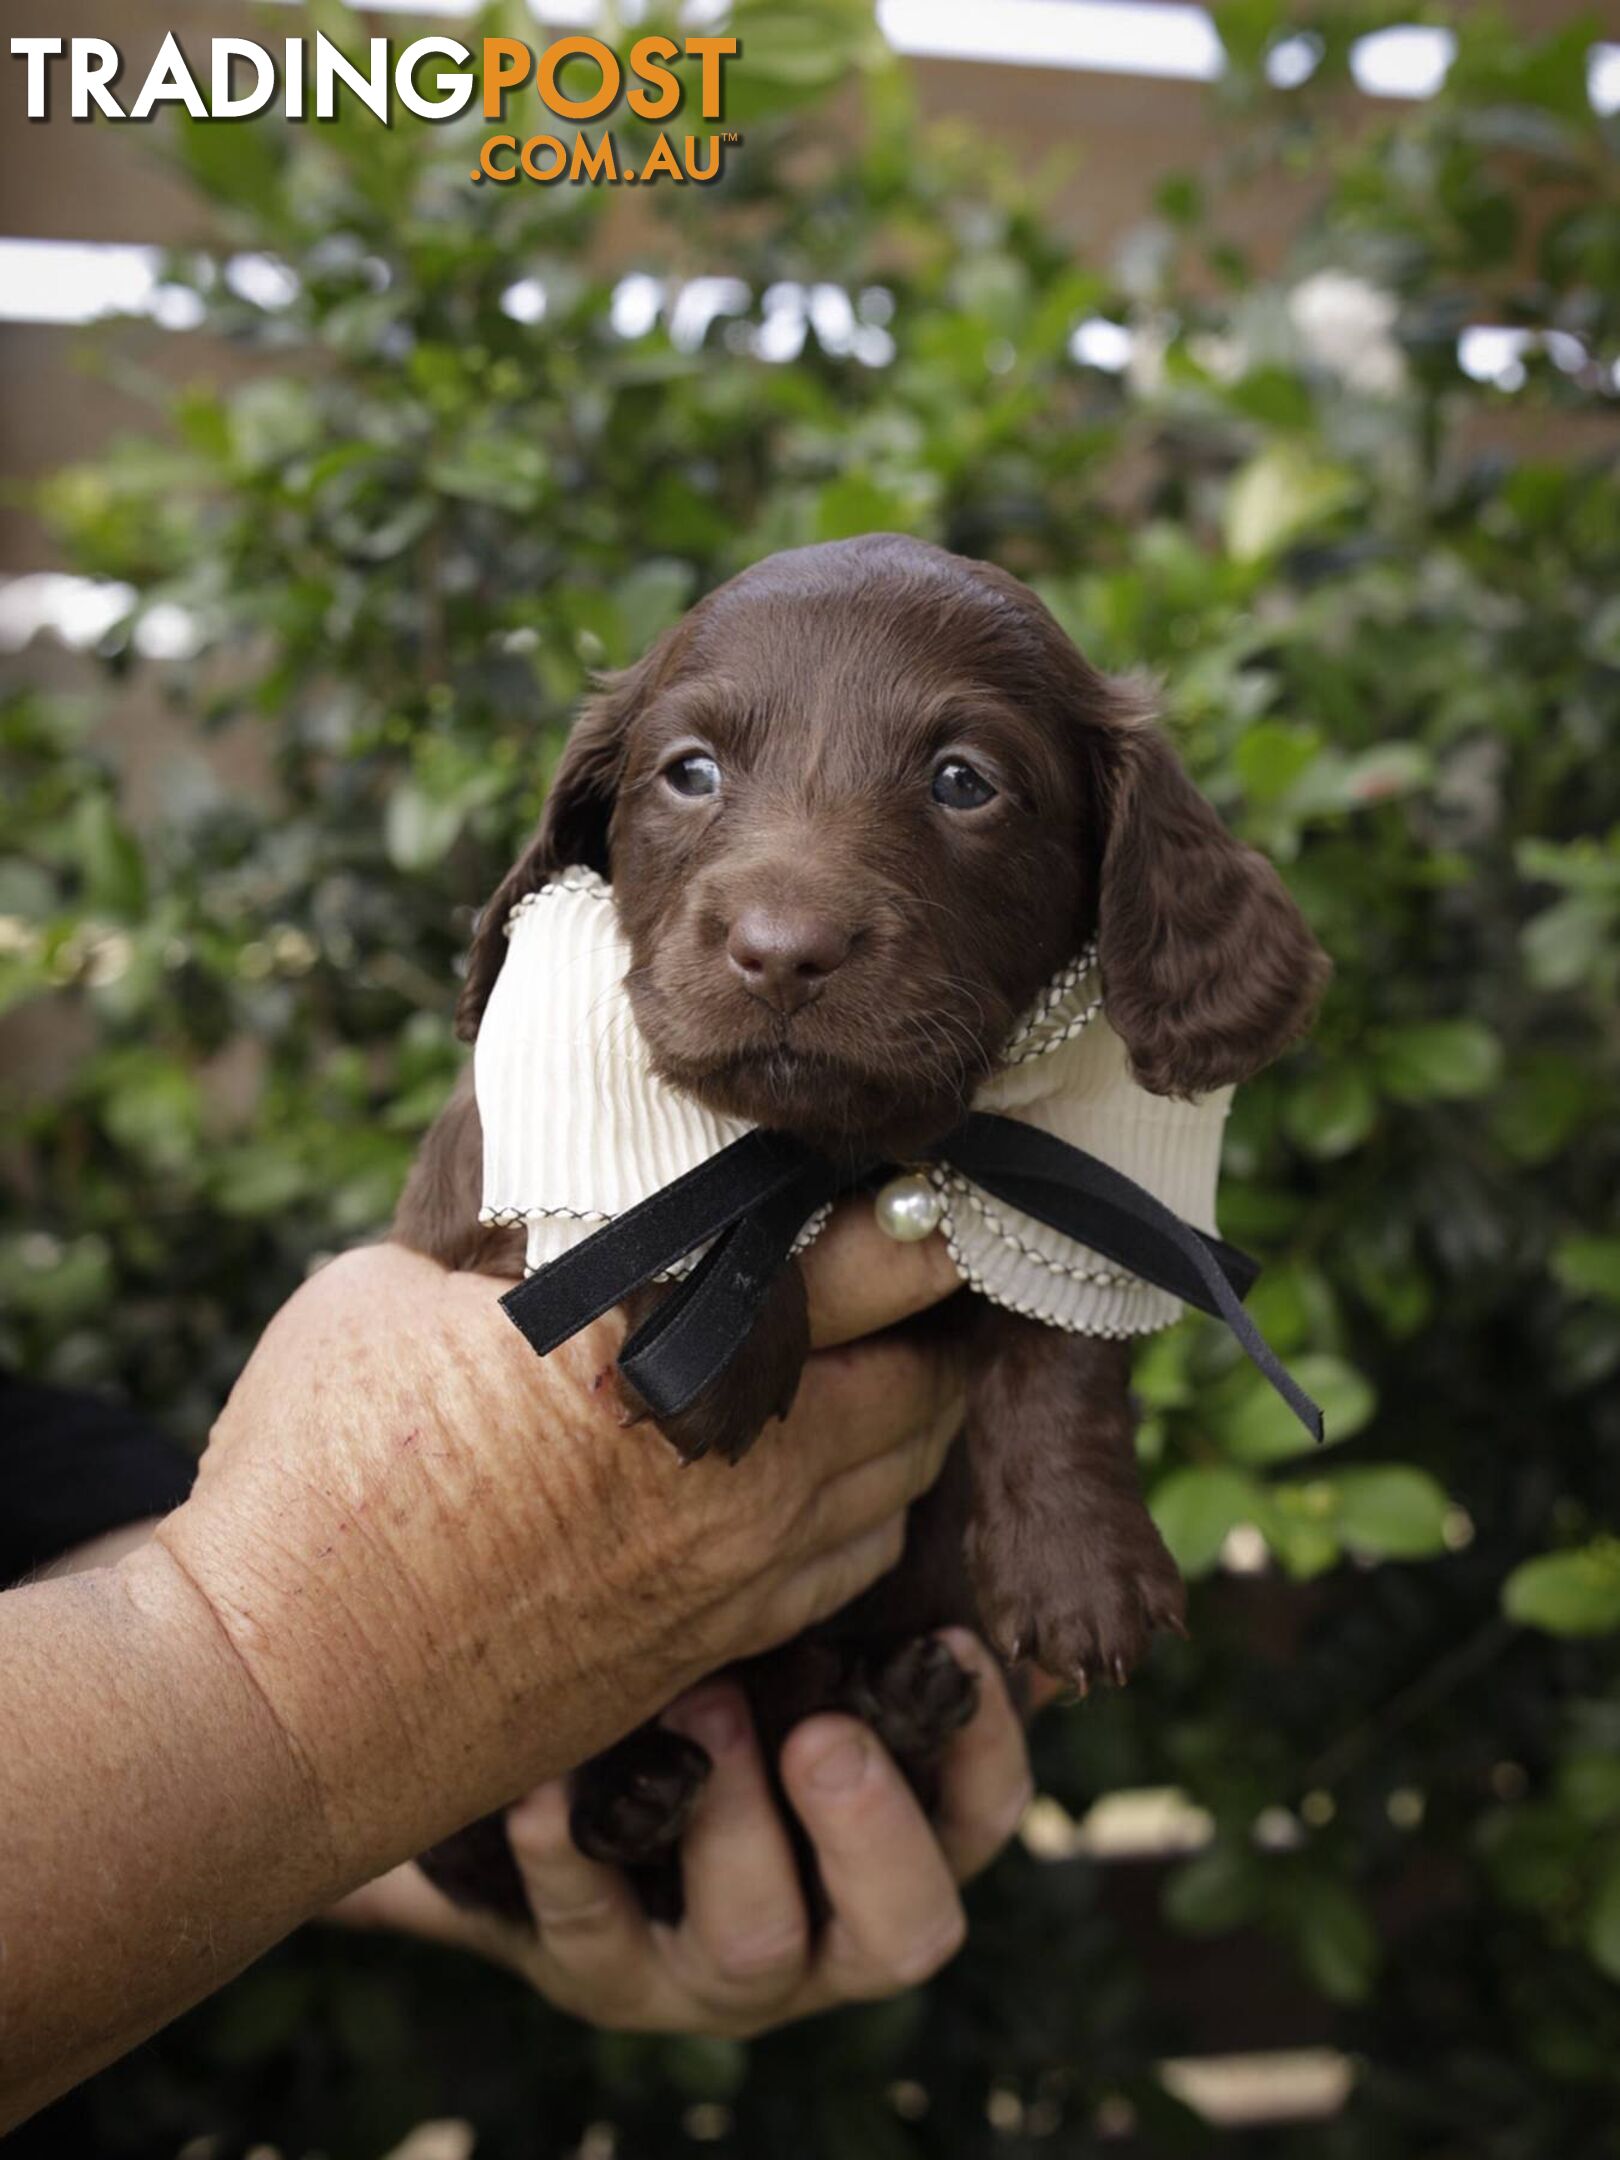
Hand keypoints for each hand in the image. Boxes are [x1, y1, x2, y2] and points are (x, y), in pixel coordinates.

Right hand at [153, 1206, 964, 1885]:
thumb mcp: (395, 1295)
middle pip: (926, 1382)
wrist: (280, 1702)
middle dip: (936, 1320)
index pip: (875, 1262)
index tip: (931, 1180)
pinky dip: (867, 1513)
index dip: (925, 1216)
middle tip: (914, 1270)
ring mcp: (736, 1570)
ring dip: (913, 1419)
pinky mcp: (707, 1649)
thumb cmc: (314, 1475)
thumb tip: (550, 1216)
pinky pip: (849, 1570)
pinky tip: (832, 1481)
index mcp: (671, 1343)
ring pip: (904, 1485)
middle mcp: (742, 1461)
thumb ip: (508, 1248)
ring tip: (888, 1364)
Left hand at [334, 1631, 1028, 2035]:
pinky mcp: (602, 1977)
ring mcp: (714, 1974)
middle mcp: (826, 1938)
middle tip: (824, 1735)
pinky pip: (589, 1935)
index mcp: (894, 1856)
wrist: (561, 1820)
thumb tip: (938, 1501)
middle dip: (868, 1828)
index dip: (983, 1745)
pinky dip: (567, 1858)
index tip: (951, 1644)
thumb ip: (862, 1621)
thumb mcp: (795, 1673)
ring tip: (700, 1704)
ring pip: (756, 1941)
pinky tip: (542, 1790)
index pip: (978, 1821)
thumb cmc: (714, 1715)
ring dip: (733, 1821)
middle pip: (904, 1932)